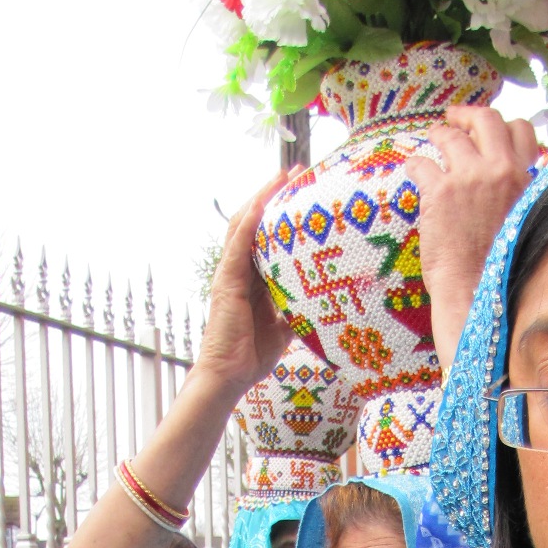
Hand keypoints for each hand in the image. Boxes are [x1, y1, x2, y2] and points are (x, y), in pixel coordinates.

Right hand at [194, 169, 293, 399]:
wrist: (229, 376)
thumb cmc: (251, 356)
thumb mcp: (284, 329)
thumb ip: (297, 311)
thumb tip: (320, 306)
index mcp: (251, 279)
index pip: (264, 235)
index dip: (279, 211)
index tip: (300, 191)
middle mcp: (238, 270)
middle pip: (254, 221)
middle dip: (273, 194)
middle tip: (296, 171)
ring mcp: (230, 273)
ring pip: (245, 223)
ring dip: (263, 196)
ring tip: (283, 175)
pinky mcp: (227, 281)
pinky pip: (239, 242)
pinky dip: (251, 218)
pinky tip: (264, 199)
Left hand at [414, 107, 542, 371]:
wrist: (478, 294)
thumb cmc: (502, 270)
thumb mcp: (526, 225)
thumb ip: (520, 198)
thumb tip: (515, 187)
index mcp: (525, 180)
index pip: (522, 131)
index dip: (505, 127)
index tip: (490, 133)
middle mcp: (500, 172)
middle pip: (487, 120)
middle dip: (468, 114)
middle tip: (455, 118)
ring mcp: (469, 179)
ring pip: (451, 136)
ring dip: (440, 134)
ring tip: (433, 138)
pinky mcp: (440, 193)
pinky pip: (422, 163)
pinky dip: (416, 165)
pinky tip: (413, 171)